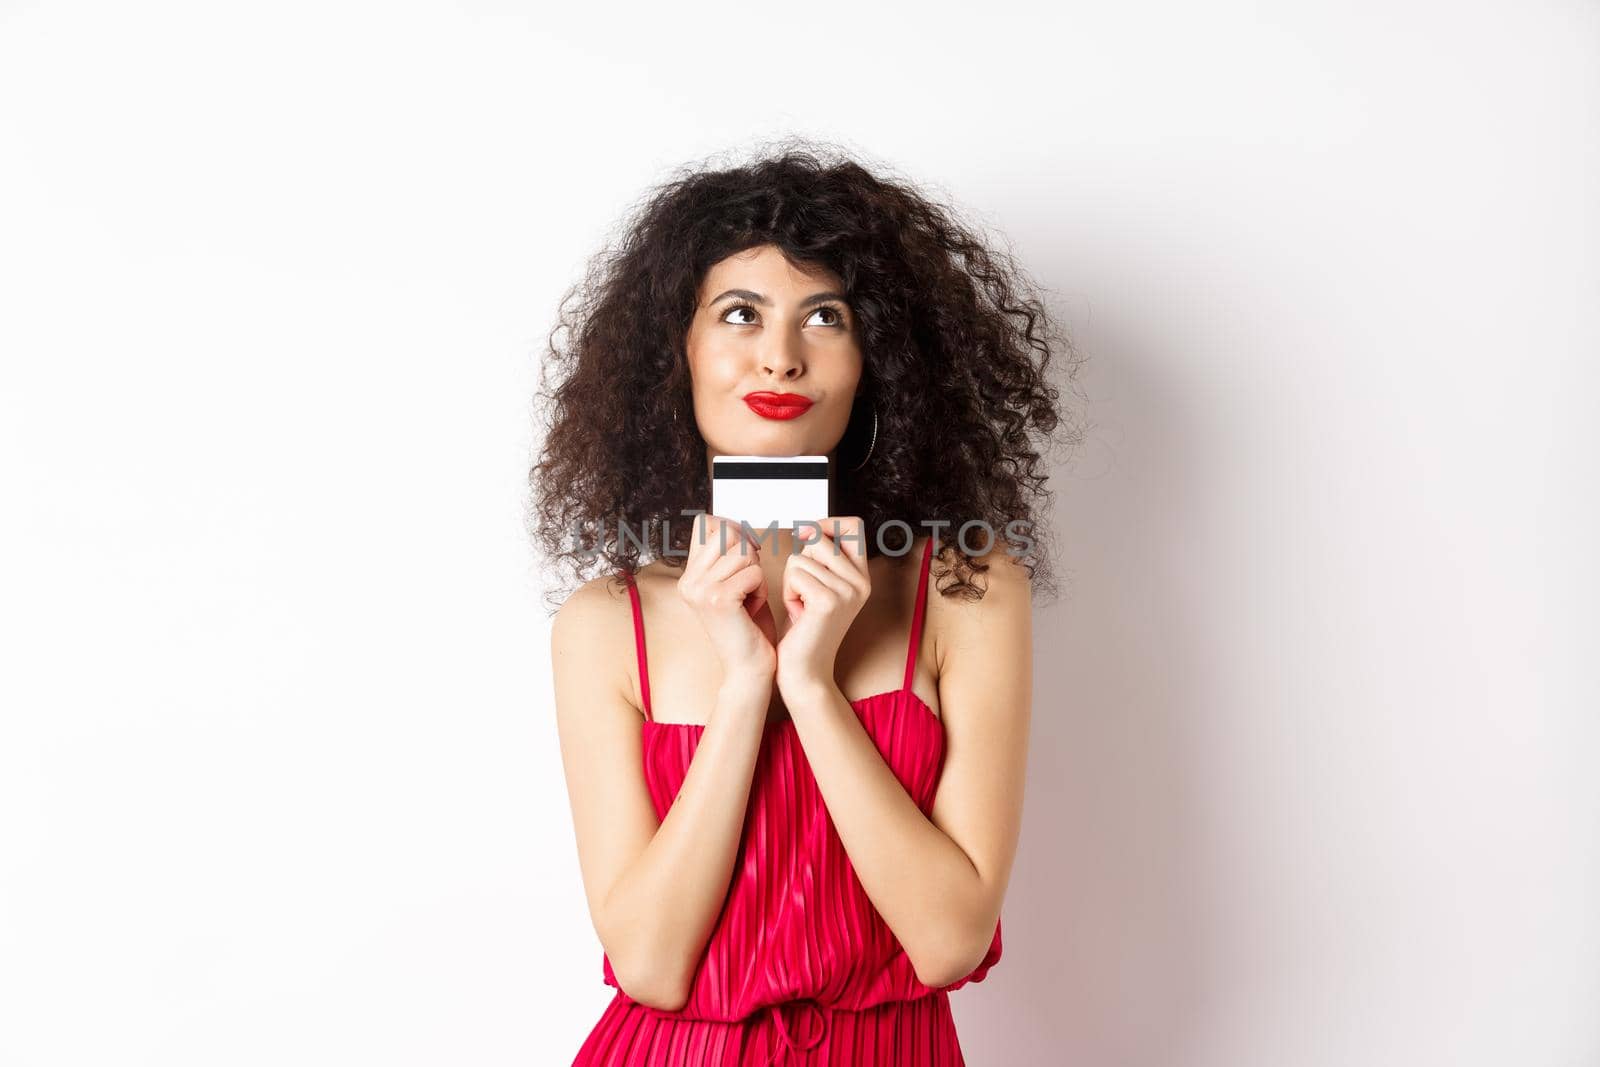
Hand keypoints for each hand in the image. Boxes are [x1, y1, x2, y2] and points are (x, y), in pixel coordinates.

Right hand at [678, 513, 777, 686]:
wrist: (749, 670)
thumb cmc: (749, 627)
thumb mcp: (733, 585)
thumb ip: (726, 556)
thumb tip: (732, 523)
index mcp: (688, 577)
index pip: (705, 524)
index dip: (732, 529)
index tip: (747, 552)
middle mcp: (688, 582)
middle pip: (727, 533)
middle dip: (749, 553)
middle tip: (750, 583)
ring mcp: (699, 590)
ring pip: (743, 551)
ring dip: (757, 573)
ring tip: (750, 598)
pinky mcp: (718, 598)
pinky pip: (754, 571)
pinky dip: (762, 588)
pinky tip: (753, 608)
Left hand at [776, 517, 870, 697]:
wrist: (805, 670)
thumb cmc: (806, 628)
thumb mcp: (820, 585)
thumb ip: (823, 557)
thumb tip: (808, 527)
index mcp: (862, 576)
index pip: (853, 526)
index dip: (826, 524)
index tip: (806, 536)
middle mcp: (861, 582)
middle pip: (819, 539)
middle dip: (801, 560)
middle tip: (804, 591)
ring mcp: (847, 591)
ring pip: (802, 558)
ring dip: (791, 580)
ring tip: (801, 605)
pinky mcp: (828, 601)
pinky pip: (795, 574)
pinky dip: (788, 592)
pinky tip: (798, 612)